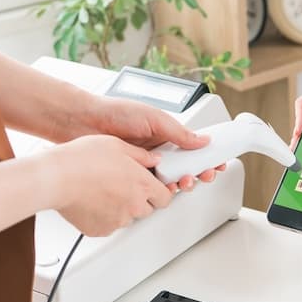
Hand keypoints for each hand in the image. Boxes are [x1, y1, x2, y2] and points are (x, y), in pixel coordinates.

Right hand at [46, 135, 174, 236]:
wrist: (56, 178)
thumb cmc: (82, 160)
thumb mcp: (117, 145)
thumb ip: (141, 155)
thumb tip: (153, 160)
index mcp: (142, 184)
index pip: (165, 197)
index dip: (160, 191)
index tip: (154, 188)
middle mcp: (133, 206)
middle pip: (148, 209)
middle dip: (141, 200)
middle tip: (125, 186)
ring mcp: (116, 221)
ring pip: (127, 218)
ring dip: (122, 208)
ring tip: (104, 191)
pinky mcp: (99, 230)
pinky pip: (108, 226)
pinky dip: (104, 217)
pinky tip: (93, 200)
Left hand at [88, 98, 222, 191]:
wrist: (84, 123)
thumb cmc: (115, 112)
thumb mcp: (154, 118)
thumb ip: (179, 132)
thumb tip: (202, 140)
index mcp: (165, 134)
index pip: (192, 148)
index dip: (206, 156)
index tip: (218, 163)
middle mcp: (157, 150)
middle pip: (185, 167)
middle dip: (198, 172)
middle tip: (203, 175)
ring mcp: (144, 164)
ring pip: (170, 179)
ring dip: (181, 182)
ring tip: (184, 181)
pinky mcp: (131, 176)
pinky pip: (150, 186)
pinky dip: (160, 189)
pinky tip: (165, 189)